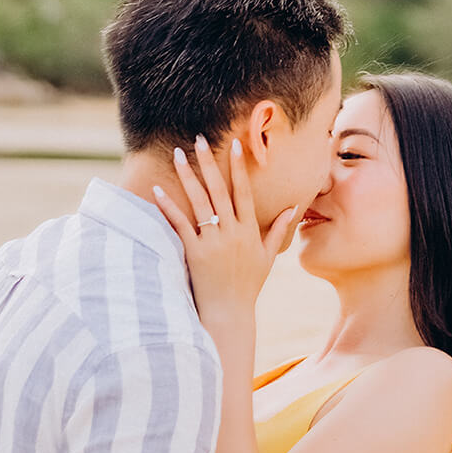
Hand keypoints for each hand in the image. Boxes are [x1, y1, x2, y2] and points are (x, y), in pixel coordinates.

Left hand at [153, 136, 296, 318]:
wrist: (230, 313)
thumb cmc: (248, 286)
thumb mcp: (267, 257)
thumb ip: (278, 229)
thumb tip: (293, 207)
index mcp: (250, 230)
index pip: (245, 191)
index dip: (240, 167)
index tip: (236, 145)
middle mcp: (232, 232)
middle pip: (219, 190)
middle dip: (210, 162)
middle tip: (200, 139)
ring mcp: (214, 242)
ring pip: (199, 202)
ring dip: (188, 176)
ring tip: (178, 155)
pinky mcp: (195, 253)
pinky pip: (180, 225)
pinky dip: (169, 207)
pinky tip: (157, 191)